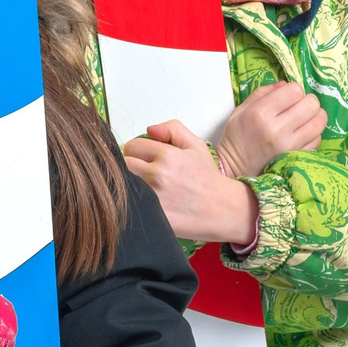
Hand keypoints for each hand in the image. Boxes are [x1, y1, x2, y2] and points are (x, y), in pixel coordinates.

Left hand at [123, 122, 260, 246]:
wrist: (223, 209)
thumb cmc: (208, 178)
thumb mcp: (196, 145)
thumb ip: (172, 129)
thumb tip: (150, 129)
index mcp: (167, 156)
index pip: (132, 146)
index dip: (137, 151)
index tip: (144, 158)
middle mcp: (158, 176)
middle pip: (124, 165)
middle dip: (131, 167)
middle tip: (144, 174)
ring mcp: (154, 198)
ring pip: (124, 185)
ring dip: (131, 185)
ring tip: (146, 188)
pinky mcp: (153, 217)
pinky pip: (131, 205)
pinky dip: (136, 204)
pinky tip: (148, 203)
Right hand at [213, 82, 326, 178]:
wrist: (233, 168)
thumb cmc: (236, 137)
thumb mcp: (241, 109)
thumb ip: (262, 93)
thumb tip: (285, 84)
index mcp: (261, 113)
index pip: (294, 91)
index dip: (294, 90)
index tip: (288, 96)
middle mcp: (277, 128)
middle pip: (311, 104)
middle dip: (307, 101)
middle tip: (299, 106)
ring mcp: (289, 145)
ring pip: (319, 122)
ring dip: (315, 116)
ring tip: (305, 118)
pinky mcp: (296, 157)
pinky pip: (317, 139)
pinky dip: (314, 133)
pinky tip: (303, 132)